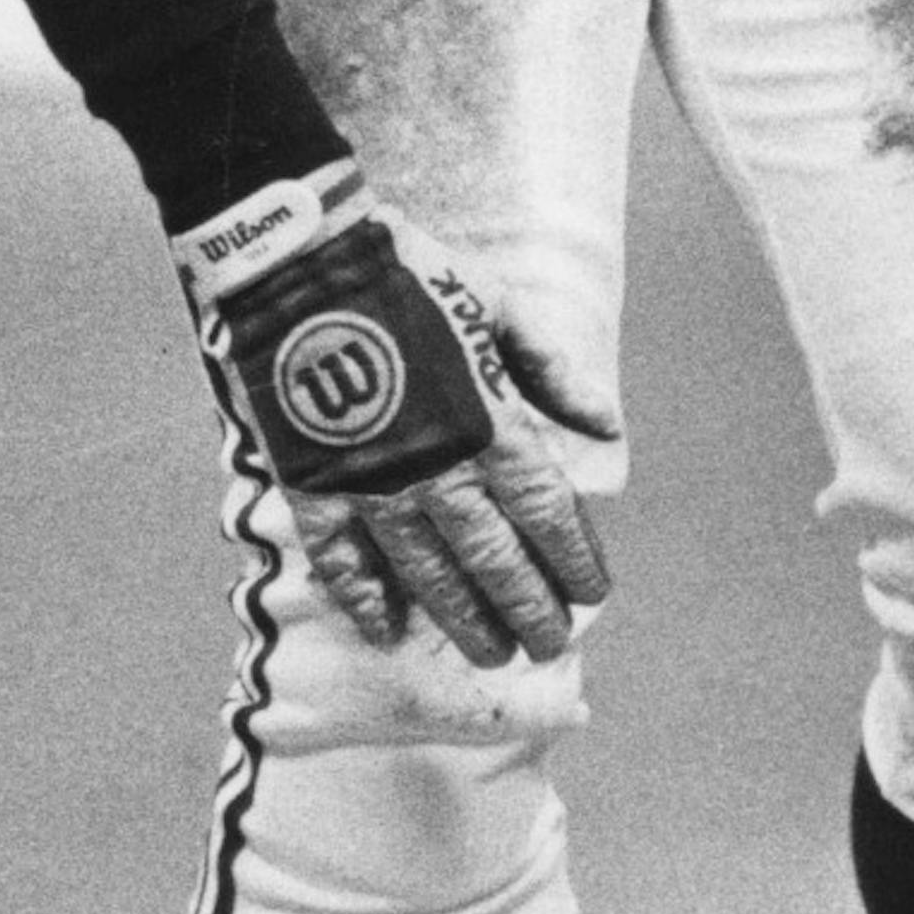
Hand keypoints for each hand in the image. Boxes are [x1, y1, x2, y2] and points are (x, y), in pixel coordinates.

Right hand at [172, 171, 614, 663]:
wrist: (308, 260)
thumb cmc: (412, 272)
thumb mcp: (501, 307)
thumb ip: (553, 373)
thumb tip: (606, 426)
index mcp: (490, 421)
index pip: (546, 511)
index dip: (572, 557)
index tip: (592, 594)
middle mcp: (439, 466)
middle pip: (494, 557)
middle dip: (527, 606)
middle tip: (547, 643)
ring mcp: (374, 482)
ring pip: (427, 570)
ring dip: (461, 616)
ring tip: (489, 653)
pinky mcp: (316, 483)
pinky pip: (343, 558)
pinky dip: (364, 597)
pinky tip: (386, 629)